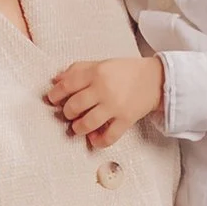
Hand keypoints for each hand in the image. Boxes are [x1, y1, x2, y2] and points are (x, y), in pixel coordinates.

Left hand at [45, 54, 163, 146]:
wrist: (154, 80)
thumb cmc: (124, 71)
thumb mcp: (100, 64)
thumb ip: (77, 70)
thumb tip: (55, 80)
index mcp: (96, 72)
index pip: (67, 85)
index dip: (55, 95)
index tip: (52, 99)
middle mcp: (104, 89)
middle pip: (74, 106)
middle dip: (67, 112)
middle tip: (69, 113)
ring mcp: (115, 106)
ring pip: (87, 123)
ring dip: (78, 128)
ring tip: (78, 127)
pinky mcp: (126, 120)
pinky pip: (108, 137)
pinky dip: (98, 141)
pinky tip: (94, 138)